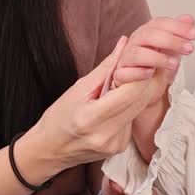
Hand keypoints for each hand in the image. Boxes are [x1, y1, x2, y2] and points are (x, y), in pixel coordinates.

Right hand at [23, 38, 155, 176]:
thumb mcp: (77, 89)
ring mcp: (115, 144)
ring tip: (126, 82)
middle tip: (144, 63)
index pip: (129, 93)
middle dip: (144, 79)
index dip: (140, 73)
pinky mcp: (121, 147)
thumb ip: (105, 69)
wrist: (50, 149)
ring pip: (139, 110)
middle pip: (139, 101)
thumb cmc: (58, 117)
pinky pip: (133, 120)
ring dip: (138, 93)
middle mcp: (107, 135)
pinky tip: (120, 103)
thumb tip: (124, 45)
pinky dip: (131, 107)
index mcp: (91, 118)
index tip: (144, 59)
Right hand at [112, 16, 194, 103]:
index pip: (159, 23)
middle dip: (171, 41)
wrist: (138, 88)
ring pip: (137, 53)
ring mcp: (125, 59)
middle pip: (148, 35)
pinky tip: (150, 73)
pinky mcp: (120, 75)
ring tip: (175, 64)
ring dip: (157, 58)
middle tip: (189, 48)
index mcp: (145, 33)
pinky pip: (125, 73)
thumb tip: (189, 19)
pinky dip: (138, 73)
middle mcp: (134, 43)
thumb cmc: (151, 65)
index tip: (194, 34)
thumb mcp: (168, 49)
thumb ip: (177, 33)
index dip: (177, 27)